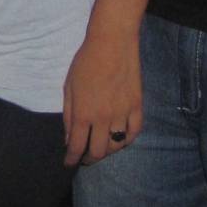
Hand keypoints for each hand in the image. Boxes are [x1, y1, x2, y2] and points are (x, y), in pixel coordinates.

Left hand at [62, 29, 142, 165]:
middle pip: (98, 151)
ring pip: (117, 145)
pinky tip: (120, 140)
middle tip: (85, 158)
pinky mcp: (137, 106)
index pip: (77, 146)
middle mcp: (103, 118)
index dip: (72, 159)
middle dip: (89, 158)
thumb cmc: (85, 62)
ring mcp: (122, 113)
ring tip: (101, 148)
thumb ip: (69, 115)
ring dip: (107, 151)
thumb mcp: (69, 87)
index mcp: (84, 114)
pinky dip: (127, 140)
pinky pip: (134, 132)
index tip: (69, 164)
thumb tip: (69, 138)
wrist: (112, 42)